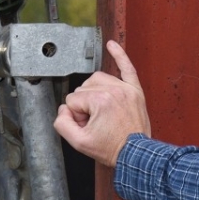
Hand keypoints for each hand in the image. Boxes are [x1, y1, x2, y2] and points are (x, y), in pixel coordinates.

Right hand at [54, 40, 151, 167]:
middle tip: (95, 123)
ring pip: (97, 79)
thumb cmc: (113, 148)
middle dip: (84, 106)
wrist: (136, 154)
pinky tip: (111, 45)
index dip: (77, 116)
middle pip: (84, 88)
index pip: (73, 99)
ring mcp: (125, 89)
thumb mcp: (79, 143)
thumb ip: (62, 124)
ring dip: (94, 92)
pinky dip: (119, 55)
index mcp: (100, 101)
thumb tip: (63, 111)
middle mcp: (114, 90)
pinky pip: (127, 68)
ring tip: (100, 110)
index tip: (88, 127)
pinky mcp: (134, 90)